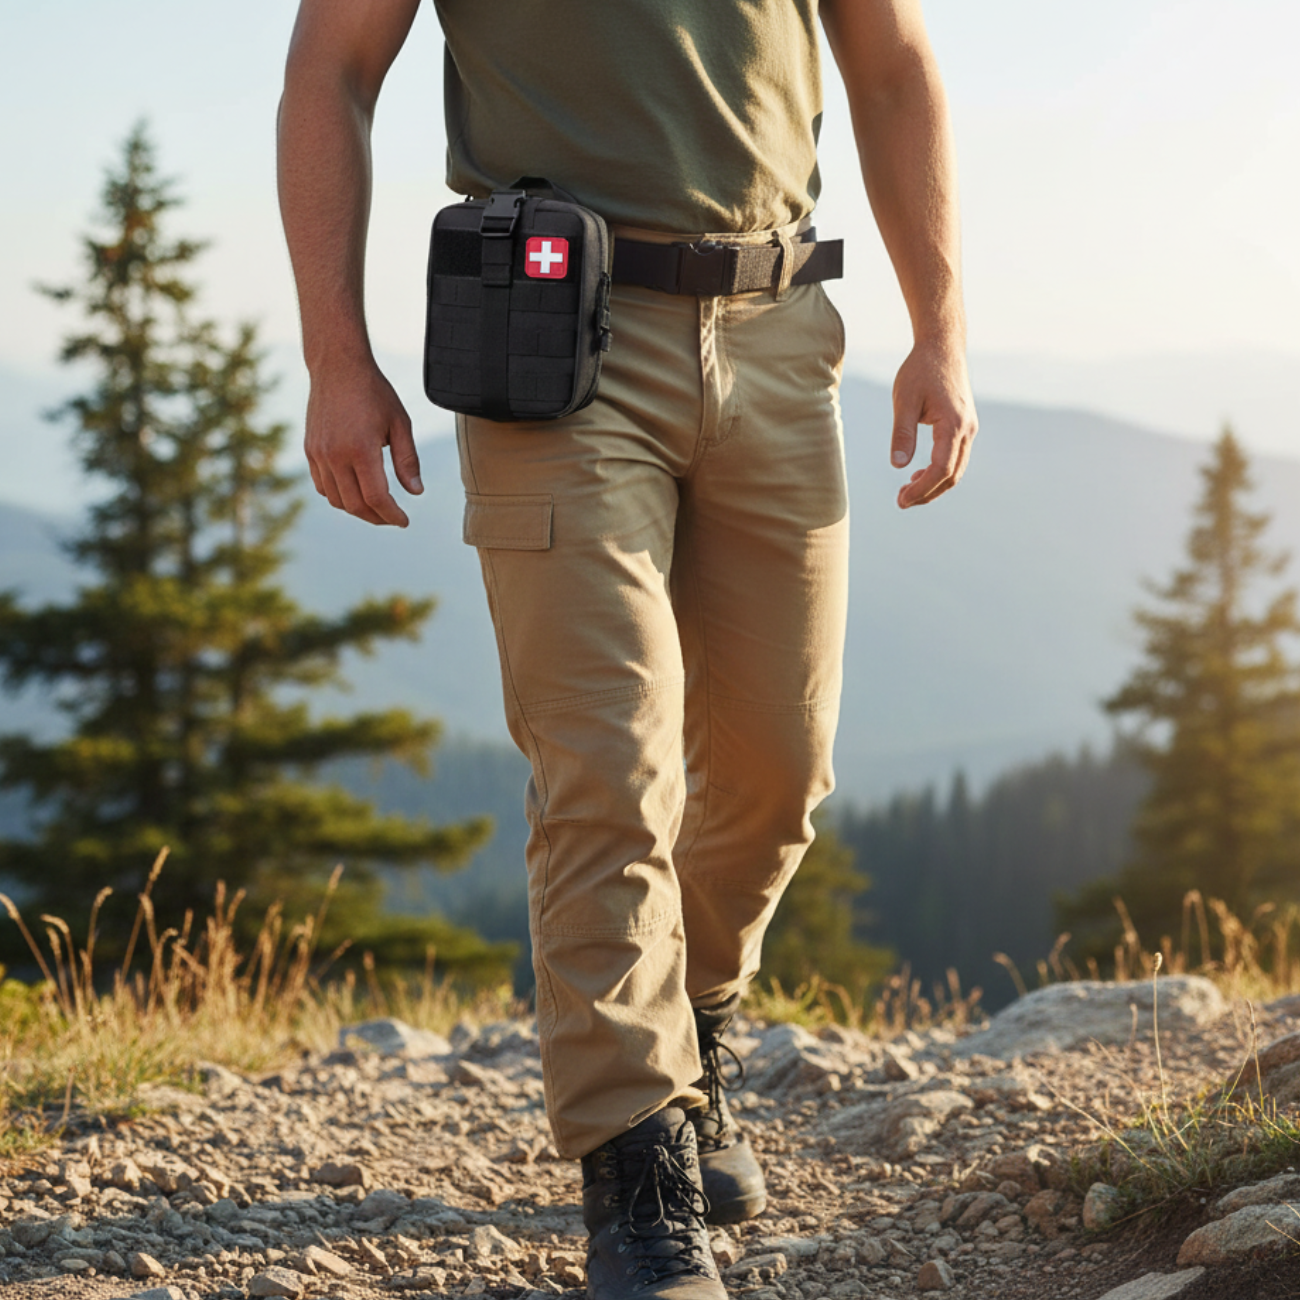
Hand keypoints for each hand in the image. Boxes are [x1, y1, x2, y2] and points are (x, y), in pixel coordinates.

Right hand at [304, 361, 421, 526]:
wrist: (337, 367)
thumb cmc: (374, 392)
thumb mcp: (400, 423)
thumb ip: (407, 460)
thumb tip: (416, 493)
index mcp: (361, 449)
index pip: (376, 498)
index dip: (391, 515)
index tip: (404, 521)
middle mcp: (335, 455)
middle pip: (355, 505)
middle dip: (377, 518)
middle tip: (393, 519)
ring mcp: (318, 454)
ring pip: (337, 500)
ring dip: (358, 510)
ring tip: (377, 508)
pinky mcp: (310, 451)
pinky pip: (323, 486)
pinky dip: (339, 497)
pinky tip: (355, 493)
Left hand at [889, 340, 977, 508]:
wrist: (942, 347)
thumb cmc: (920, 370)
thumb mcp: (904, 401)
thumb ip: (902, 434)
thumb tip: (897, 465)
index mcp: (953, 424)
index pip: (941, 469)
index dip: (922, 489)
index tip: (902, 500)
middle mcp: (966, 429)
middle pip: (952, 475)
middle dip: (927, 493)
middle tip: (901, 501)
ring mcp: (968, 428)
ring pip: (956, 468)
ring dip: (933, 484)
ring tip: (907, 491)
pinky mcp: (964, 425)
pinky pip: (955, 457)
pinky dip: (939, 471)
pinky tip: (918, 473)